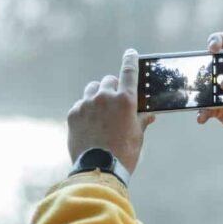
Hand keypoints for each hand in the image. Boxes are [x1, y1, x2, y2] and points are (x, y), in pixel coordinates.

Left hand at [67, 49, 156, 173]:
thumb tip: (149, 114)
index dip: (130, 60)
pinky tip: (89, 125)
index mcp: (125, 100)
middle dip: (112, 88)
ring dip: (97, 96)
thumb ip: (142, 119)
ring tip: (100, 112)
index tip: (130, 53)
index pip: (129, 71)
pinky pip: (80, 105)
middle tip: (114, 102)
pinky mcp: (73, 114)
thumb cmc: (124, 153)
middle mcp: (105, 97)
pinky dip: (85, 110)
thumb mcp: (138, 135)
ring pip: (92, 90)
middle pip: (108, 81)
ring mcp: (86, 104)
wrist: (99, 170)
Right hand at [197, 32, 222, 157]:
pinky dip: (201, 111)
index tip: (212, 49)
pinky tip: (203, 117)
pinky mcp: (220, 110)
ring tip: (201, 99)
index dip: (217, 40)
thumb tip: (222, 82)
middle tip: (204, 78)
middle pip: (210, 63)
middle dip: (202, 67)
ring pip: (204, 86)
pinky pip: (205, 108)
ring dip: (198, 91)